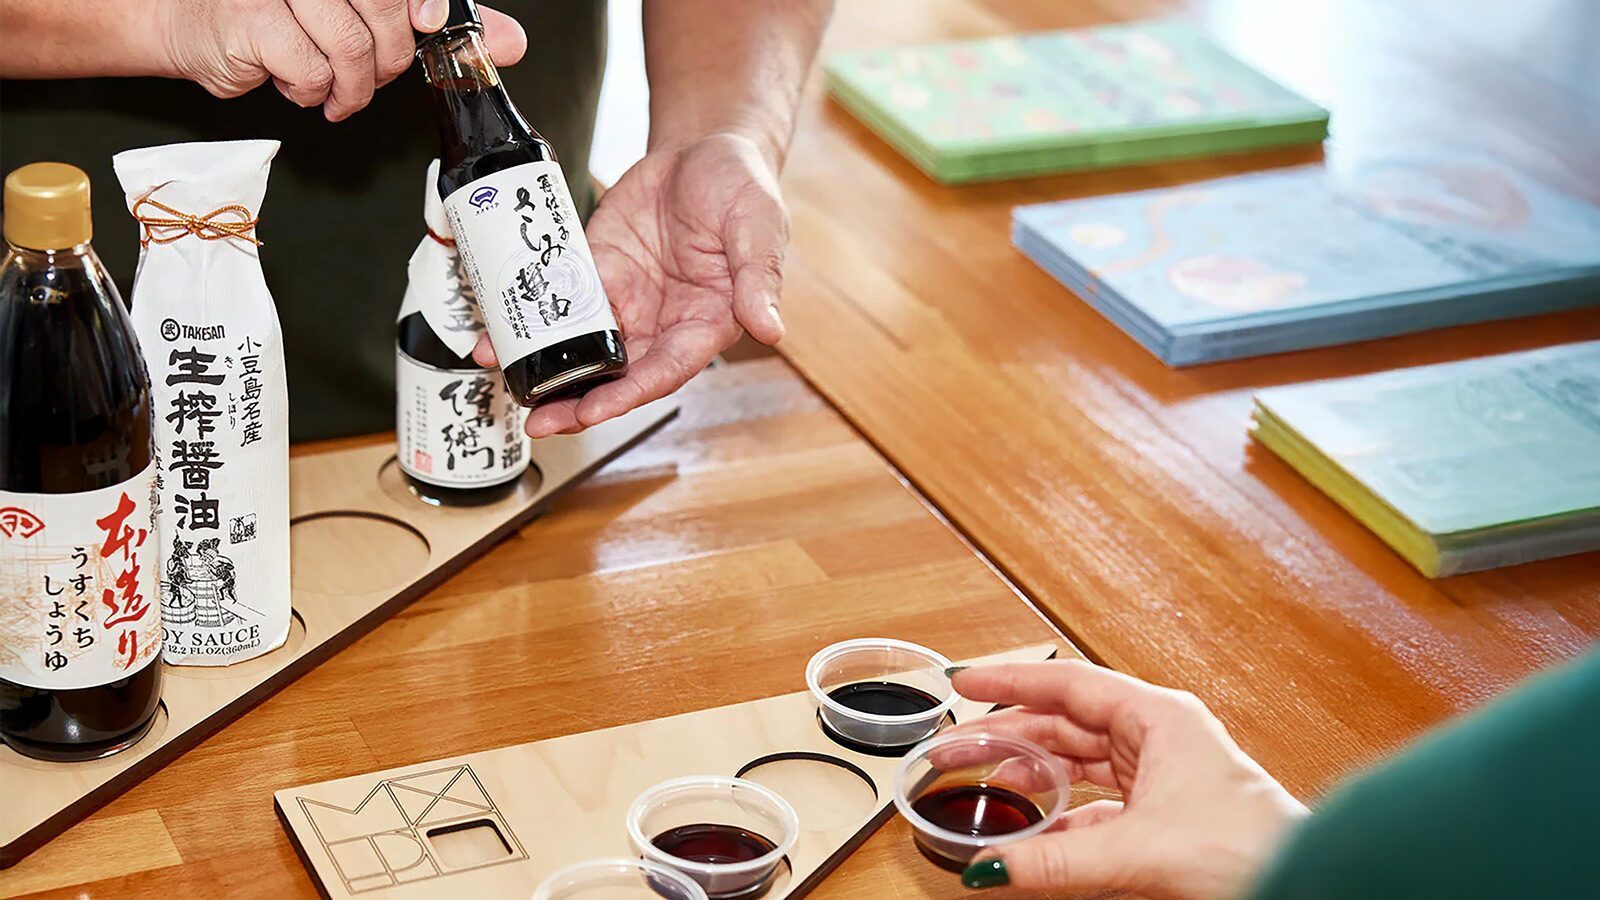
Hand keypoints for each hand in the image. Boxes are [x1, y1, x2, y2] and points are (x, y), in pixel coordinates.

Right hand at [159, 0, 527, 120]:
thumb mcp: (364, 17)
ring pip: (351, 45)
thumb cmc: (280, 20)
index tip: (431, 26)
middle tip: (369, 75)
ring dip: (351, 84)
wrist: (193, 27)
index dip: (424, 5)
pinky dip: (315, 91)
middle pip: (383, 11)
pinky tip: (300, 85)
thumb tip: (509, 41)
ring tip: (334, 89)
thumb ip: (432, 25)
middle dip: (389, 58)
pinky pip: (313, 69)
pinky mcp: (255, 18)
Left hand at [473, 132, 789, 437]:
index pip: (664, 371)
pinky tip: (497, 330)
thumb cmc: (743, 187)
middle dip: (574, 401)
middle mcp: (662, 322)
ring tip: (501, 376)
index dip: (627, 395)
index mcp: (705, 322)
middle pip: (616, 375)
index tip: (592, 411)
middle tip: (537, 422)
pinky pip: (559, 300)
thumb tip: (770, 329)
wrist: (703, 146)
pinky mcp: (596, 270)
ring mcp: (626, 299)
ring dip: (544, 368)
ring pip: (581, 347)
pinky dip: (529, 318)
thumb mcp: (758, 225)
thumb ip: (758, 277)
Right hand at [944, 661, 1306, 898]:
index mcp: (1159, 717)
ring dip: (1034, 778)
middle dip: (1010, 737)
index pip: (1067, 682)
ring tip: (987, 791)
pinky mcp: (1165, 815)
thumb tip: (992, 868)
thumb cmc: (1254, 849)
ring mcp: (1163, 775)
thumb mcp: (1136, 851)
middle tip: (959, 749)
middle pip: (1066, 722)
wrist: (1306, 887)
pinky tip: (1035, 834)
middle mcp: (1160, 737)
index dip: (1010, 681)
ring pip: (1080, 764)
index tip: (964, 682)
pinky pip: (1097, 806)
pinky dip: (1062, 818)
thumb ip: (1055, 860)